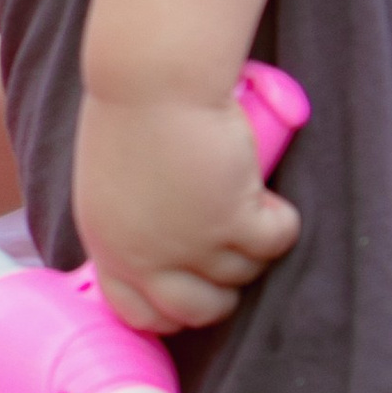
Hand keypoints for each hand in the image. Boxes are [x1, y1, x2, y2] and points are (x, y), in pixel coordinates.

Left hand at [73, 88, 298, 334]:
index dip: (173, 310)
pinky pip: (275, 242)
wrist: (152, 78)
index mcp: (109, 246)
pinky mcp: (234, 221)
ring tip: (249, 204)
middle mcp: (147, 257)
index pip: (140, 314)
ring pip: (244, 274)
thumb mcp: (110, 182)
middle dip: (223, 290)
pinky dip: (282, 224)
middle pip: (199, 311)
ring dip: (253, 246)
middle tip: (233, 250)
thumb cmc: (130, 110)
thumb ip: (131, 220)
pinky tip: (272, 199)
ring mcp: (192, 245)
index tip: (194, 287)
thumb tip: (164, 242)